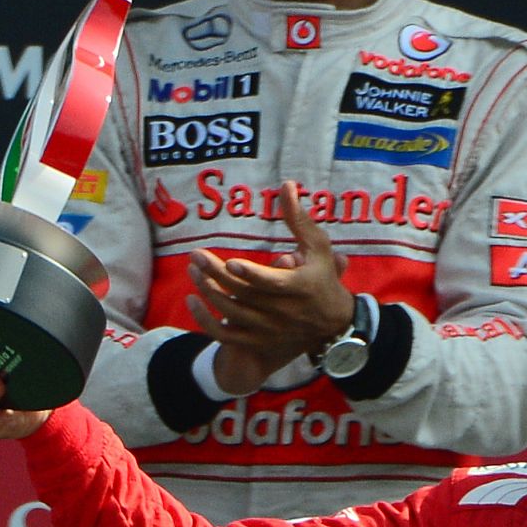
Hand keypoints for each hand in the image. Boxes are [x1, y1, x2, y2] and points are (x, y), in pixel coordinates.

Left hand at [186, 181, 354, 392]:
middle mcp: (284, 312)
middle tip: (196, 256)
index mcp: (301, 287)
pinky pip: (226, 335)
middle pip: (244, 294)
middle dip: (217, 275)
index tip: (231, 263)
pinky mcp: (259, 341)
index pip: (273, 283)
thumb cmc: (323, 276)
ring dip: (209, 292)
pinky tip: (192, 300)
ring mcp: (270, 329)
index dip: (252, 275)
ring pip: (232, 313)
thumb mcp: (318, 247)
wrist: (333, 323)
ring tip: (193, 270)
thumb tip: (286, 185)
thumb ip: (299, 219)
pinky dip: (206, 322)